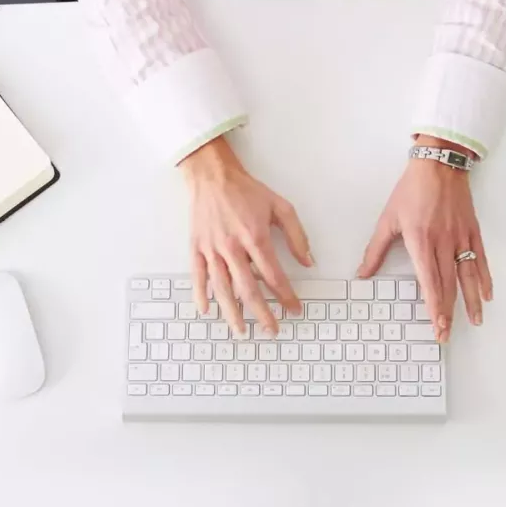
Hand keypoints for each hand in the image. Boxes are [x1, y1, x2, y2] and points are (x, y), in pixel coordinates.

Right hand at [181, 136, 312, 336]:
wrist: (213, 176)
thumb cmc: (246, 191)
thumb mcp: (280, 207)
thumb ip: (296, 235)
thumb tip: (308, 260)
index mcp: (255, 237)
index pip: (273, 275)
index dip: (286, 296)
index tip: (294, 309)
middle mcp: (232, 247)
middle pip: (248, 289)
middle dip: (262, 313)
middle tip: (271, 330)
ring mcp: (212, 249)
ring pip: (222, 288)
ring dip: (232, 313)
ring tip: (241, 331)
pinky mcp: (197, 247)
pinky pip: (198, 276)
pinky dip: (200, 294)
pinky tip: (206, 310)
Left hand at [357, 137, 491, 341]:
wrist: (439, 165)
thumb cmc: (412, 189)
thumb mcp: (388, 219)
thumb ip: (375, 250)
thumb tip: (363, 273)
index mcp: (421, 242)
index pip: (429, 283)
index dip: (434, 308)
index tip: (437, 326)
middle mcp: (443, 244)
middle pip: (449, 286)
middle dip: (449, 313)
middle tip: (447, 334)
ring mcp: (461, 239)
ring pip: (468, 276)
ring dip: (472, 301)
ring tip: (475, 321)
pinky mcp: (472, 232)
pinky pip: (481, 260)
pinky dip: (485, 278)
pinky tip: (487, 294)